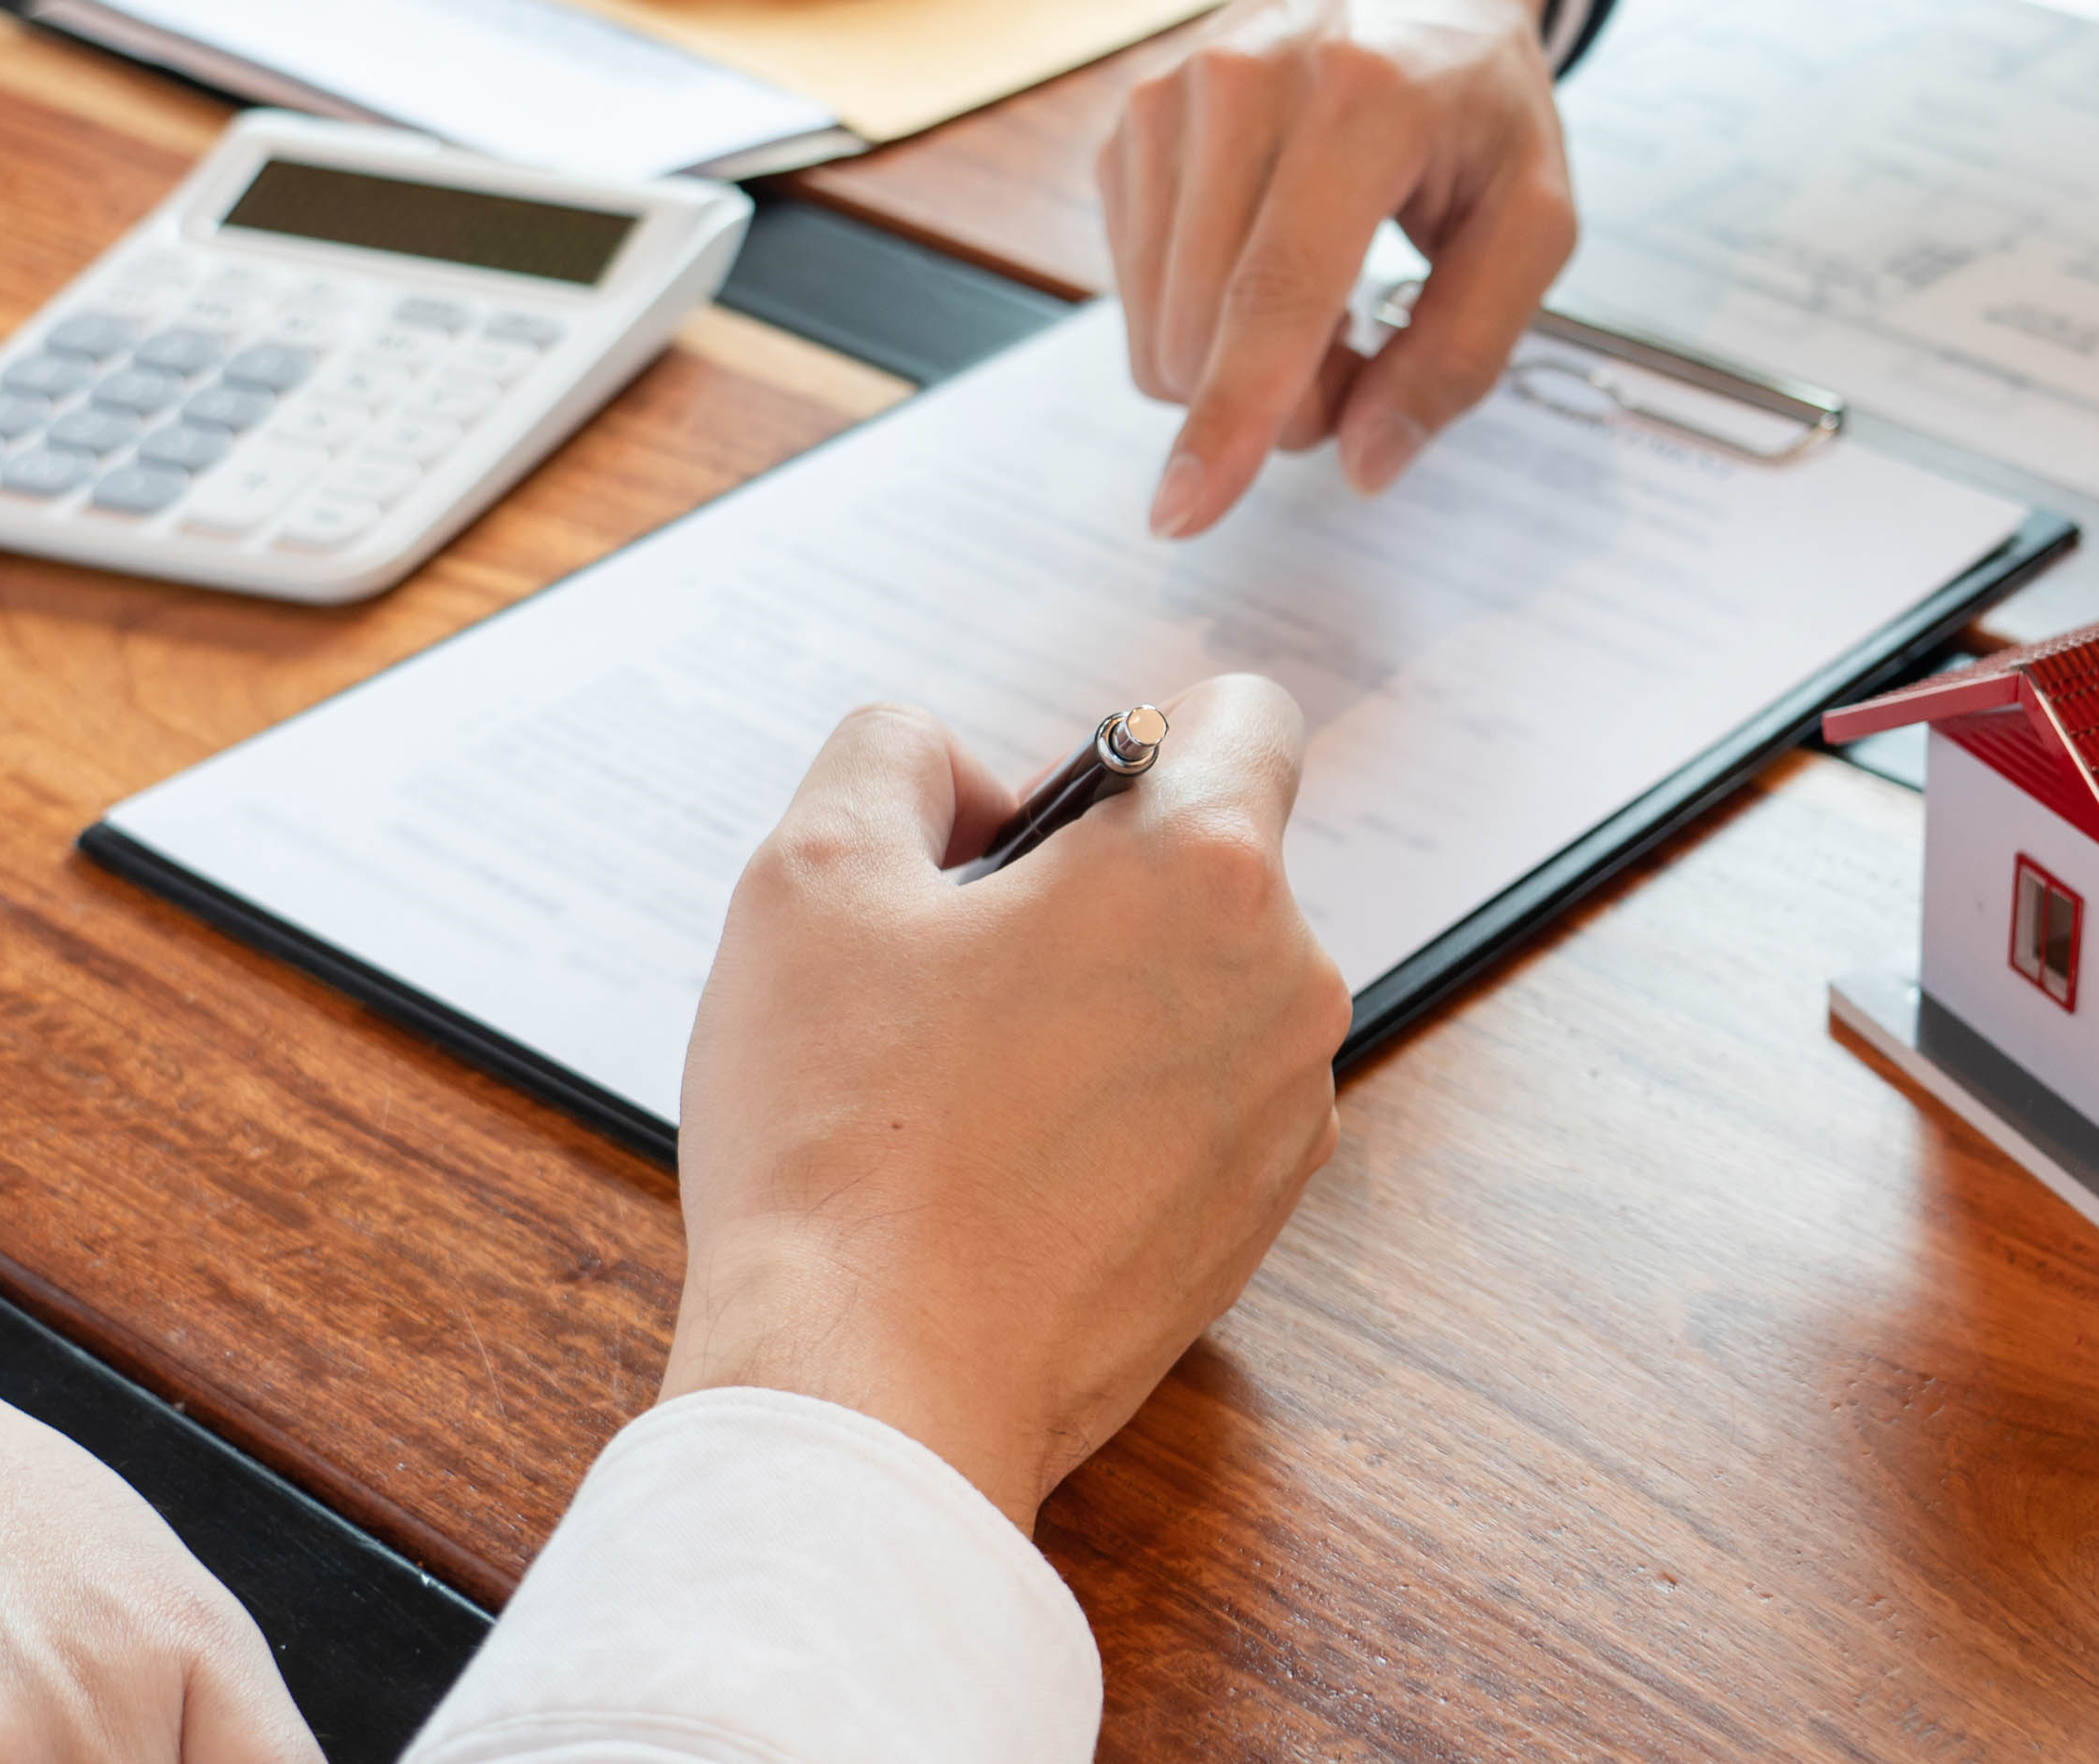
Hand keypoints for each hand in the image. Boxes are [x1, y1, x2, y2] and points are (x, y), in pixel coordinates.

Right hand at [660, 684, 1348, 1529]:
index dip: (1129, 740)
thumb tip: (963, 778)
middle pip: (1209, 865)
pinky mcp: (1256, 1217)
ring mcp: (1287, 1115)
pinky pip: (1196, 1107)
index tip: (1040, 822)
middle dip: (1095, 885)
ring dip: (1102, 1002)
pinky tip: (1000, 1163)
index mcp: (1210, 871)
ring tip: (963, 1077)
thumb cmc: (841, 1135)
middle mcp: (1287, 985)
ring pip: (1199, 992)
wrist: (875, 1384)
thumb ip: (895, 755)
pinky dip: (1115, 1110)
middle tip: (954, 962)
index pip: (1243, 715)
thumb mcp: (810, 872)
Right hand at [1103, 0, 1567, 537]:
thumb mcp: (1535, 214)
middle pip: (1210, 334)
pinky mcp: (1124, 127)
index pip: (1275, 294)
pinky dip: (1205, 320)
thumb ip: (1465, 352)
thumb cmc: (1475, 92)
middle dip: (1287, 398)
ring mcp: (1164, 101)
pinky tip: (1266, 263)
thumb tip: (1365, 464)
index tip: (1184, 511)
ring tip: (1327, 294)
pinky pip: (1139, 295)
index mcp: (1361, 101)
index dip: (1232, 418)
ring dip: (1243, 365)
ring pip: (1161, 330)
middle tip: (1369, 346)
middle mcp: (1240, 87)